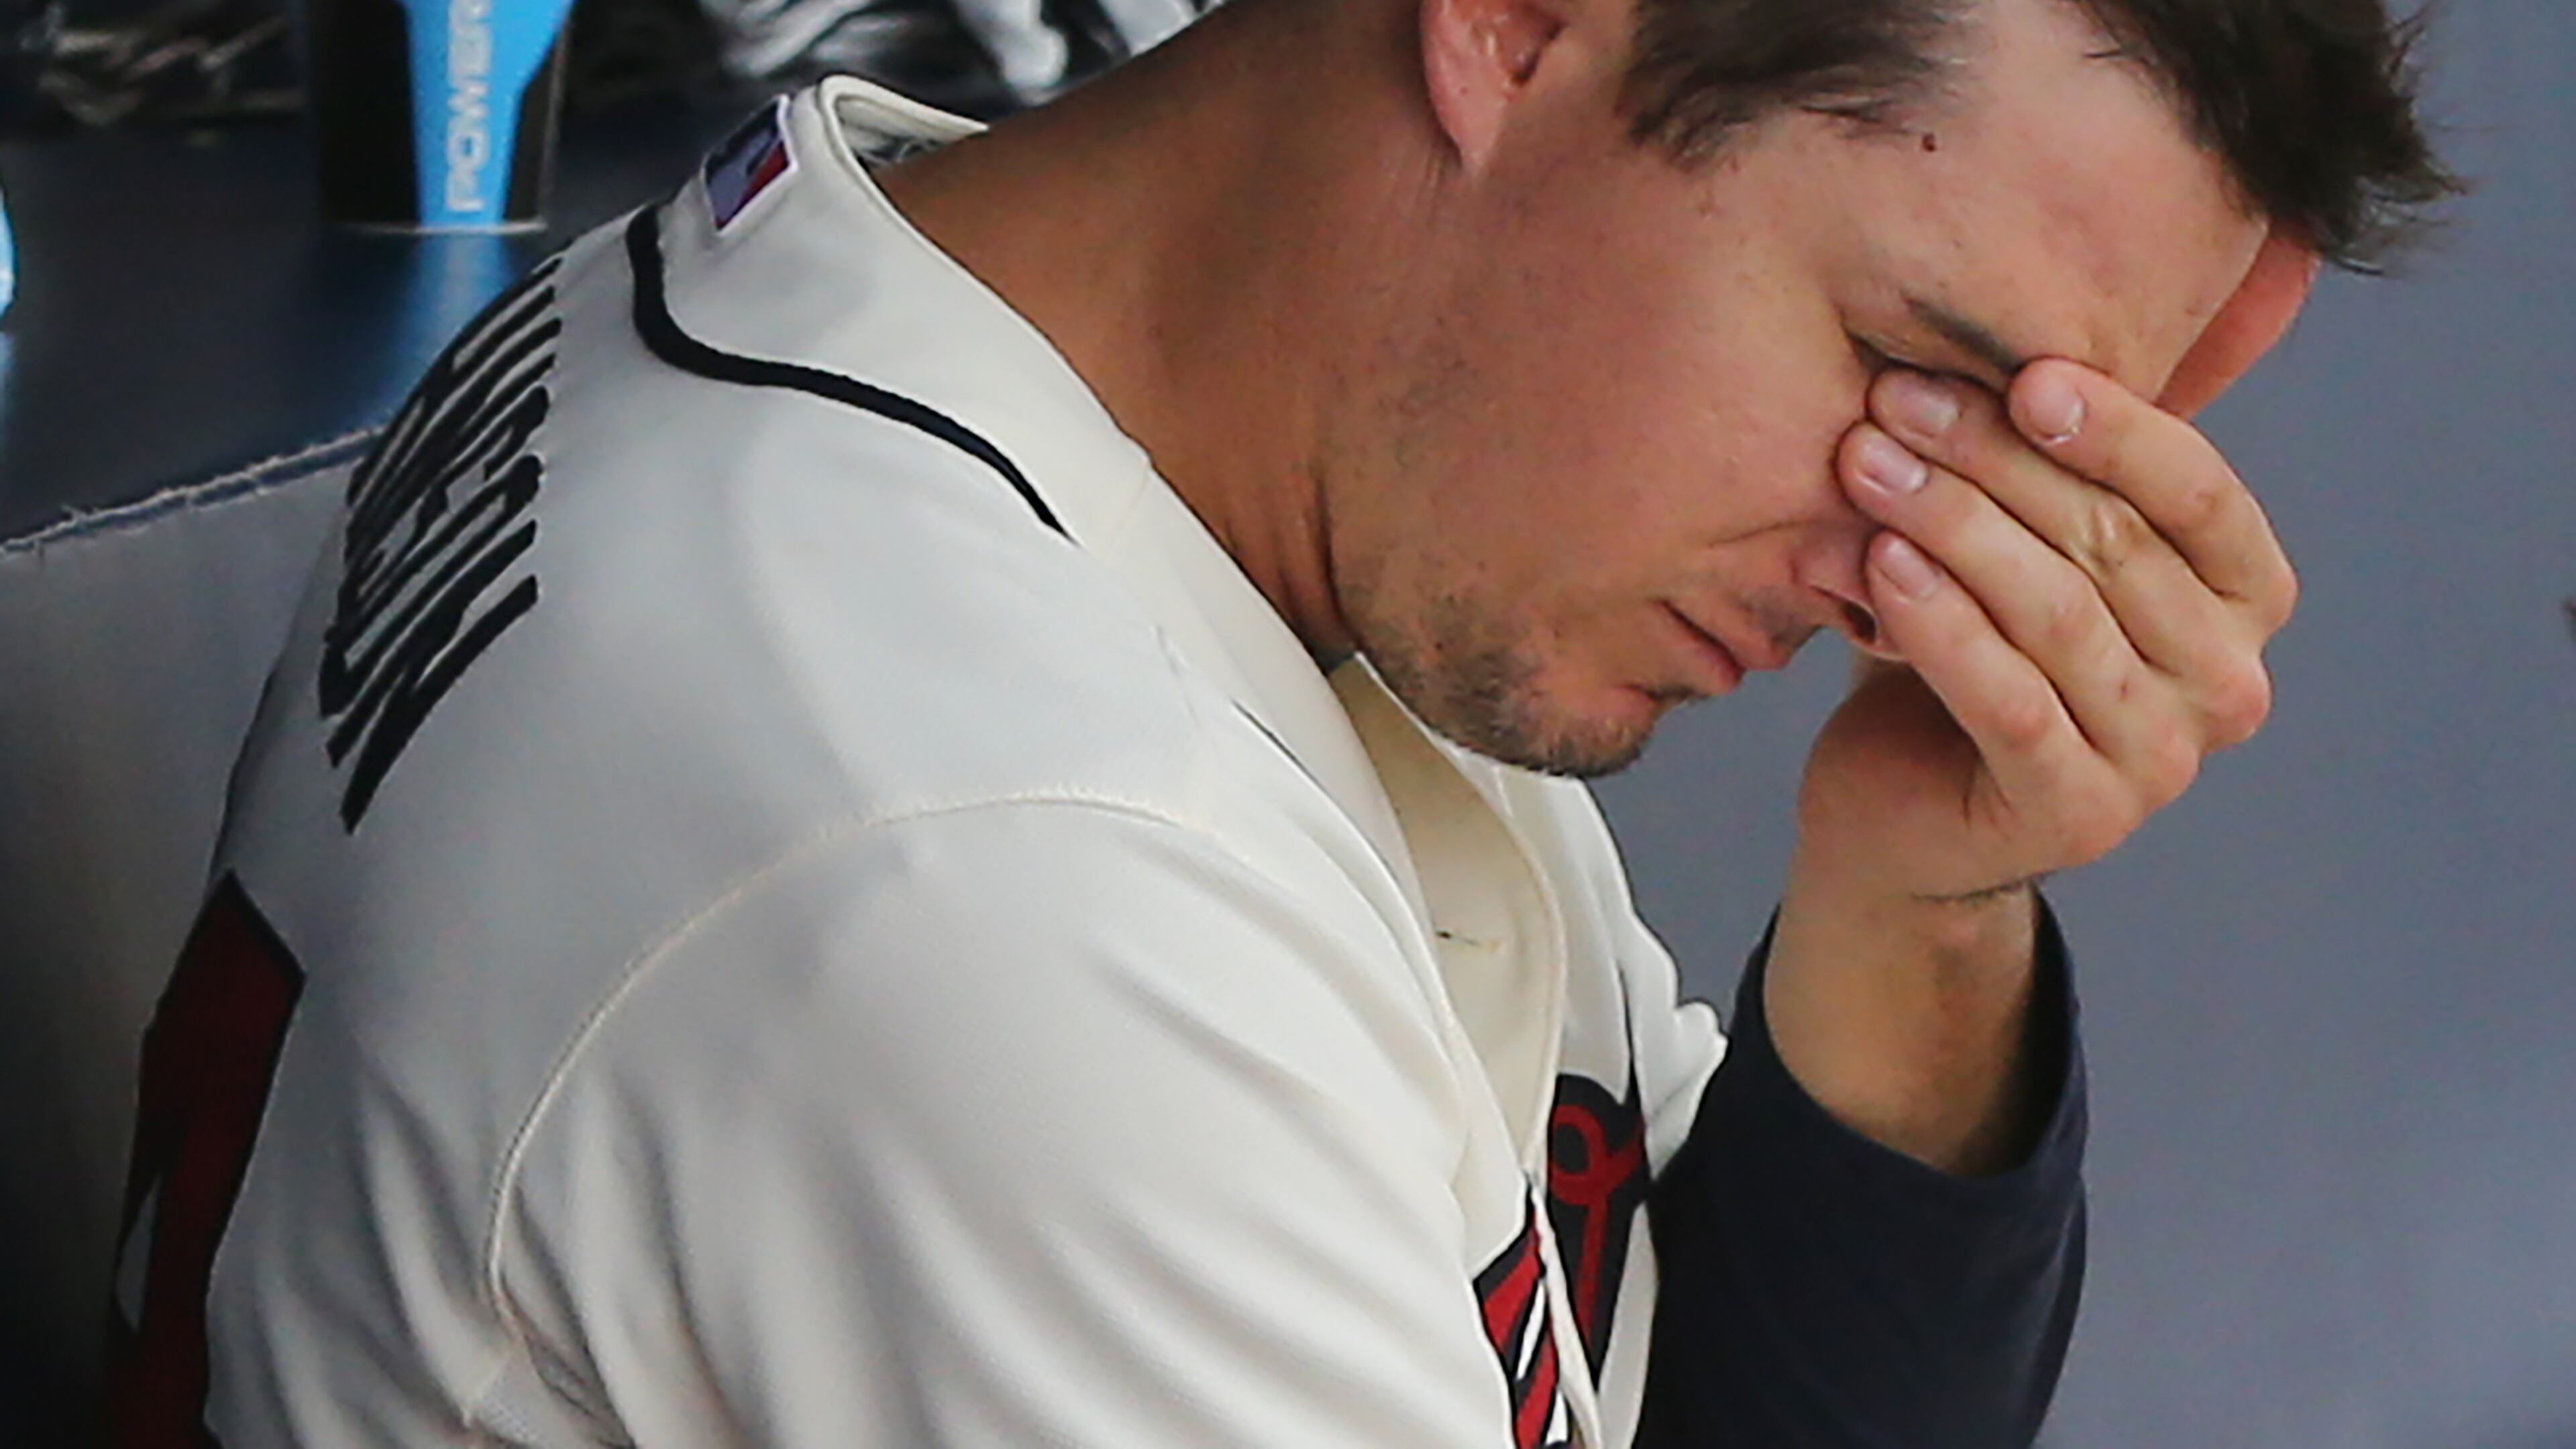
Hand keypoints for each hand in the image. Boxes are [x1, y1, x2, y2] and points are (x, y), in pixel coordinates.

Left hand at [1795, 360, 2295, 906]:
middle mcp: (2227, 683)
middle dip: (1994, 459)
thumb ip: (2053, 468)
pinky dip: (1942, 625)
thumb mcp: (2024, 546)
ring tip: (1866, 462)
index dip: (2118, 428)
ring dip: (1953, 525)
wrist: (1900, 811)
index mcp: (2244, 601)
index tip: (2023, 372)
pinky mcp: (2079, 815)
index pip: (2202, 494)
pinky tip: (1880, 563)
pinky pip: (2010, 700)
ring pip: (2058, 615)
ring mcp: (2162, 761)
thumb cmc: (1970, 650)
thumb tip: (2012, 333)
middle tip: (1896, 398)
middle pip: (2113, 543)